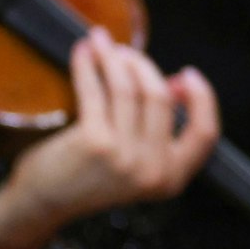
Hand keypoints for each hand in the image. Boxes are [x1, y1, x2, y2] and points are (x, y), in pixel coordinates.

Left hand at [0, 27, 219, 247]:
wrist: (44, 204)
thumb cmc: (89, 177)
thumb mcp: (139, 164)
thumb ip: (159, 130)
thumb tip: (174, 82)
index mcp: (172, 178)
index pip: (205, 133)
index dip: (202, 98)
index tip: (187, 74)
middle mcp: (153, 170)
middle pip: (160, 98)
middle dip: (144, 66)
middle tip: (126, 52)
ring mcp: (124, 157)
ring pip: (129, 89)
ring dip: (115, 58)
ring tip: (103, 44)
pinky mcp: (94, 143)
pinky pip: (96, 91)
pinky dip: (89, 64)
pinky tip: (83, 51)